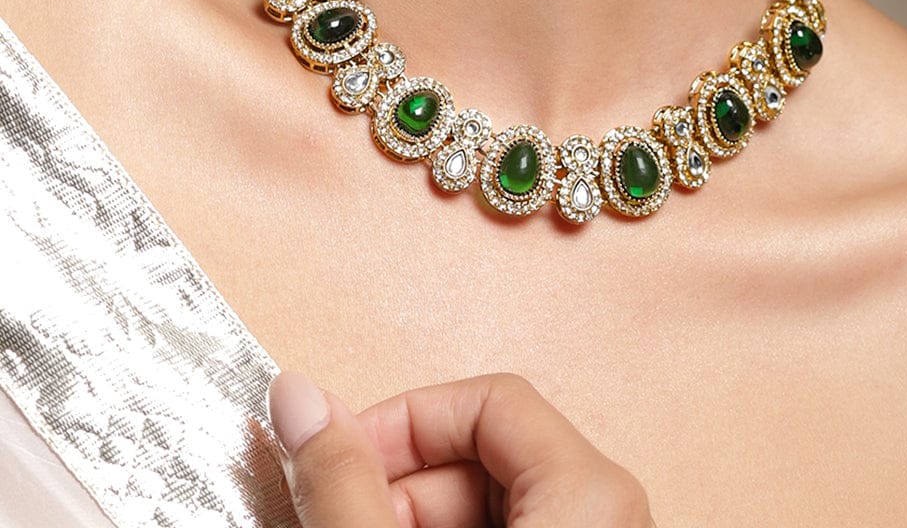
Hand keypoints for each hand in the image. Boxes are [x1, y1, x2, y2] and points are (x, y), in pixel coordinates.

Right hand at [267, 368, 656, 527]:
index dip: (398, 422)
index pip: (485, 399)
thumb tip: (294, 393)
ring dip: (410, 527)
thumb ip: (346, 486)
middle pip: (484, 457)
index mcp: (592, 493)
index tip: (331, 459)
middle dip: (397, 491)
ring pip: (488, 509)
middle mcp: (610, 515)